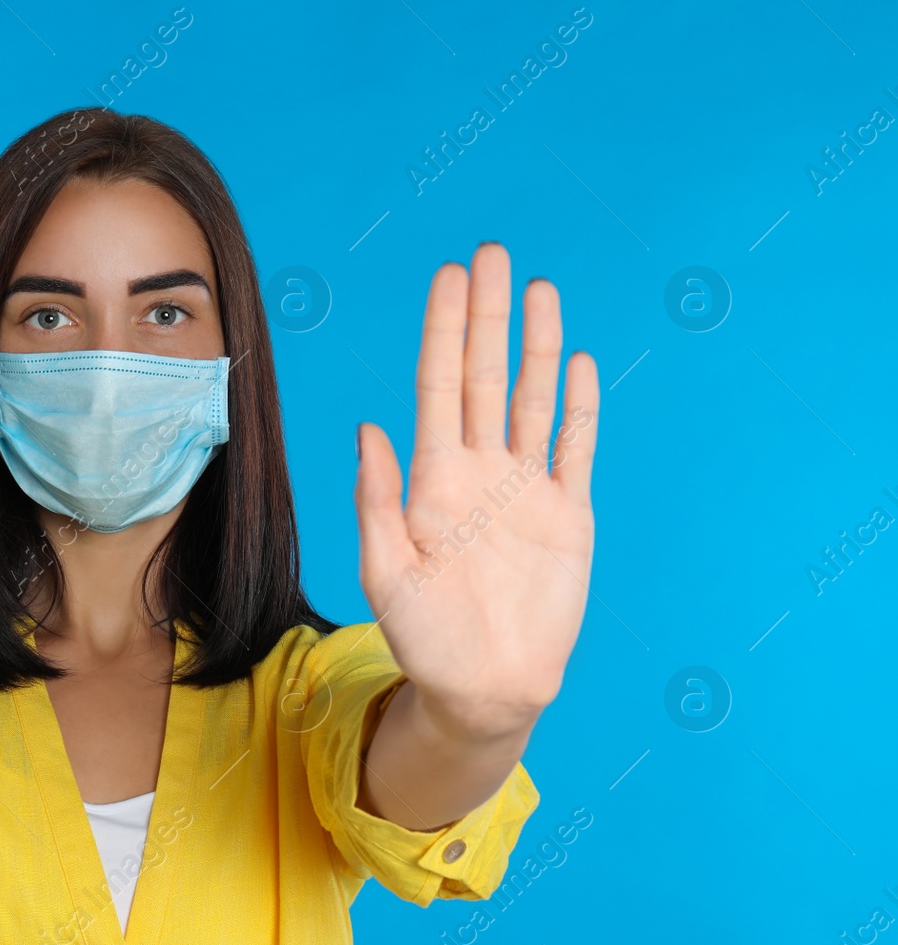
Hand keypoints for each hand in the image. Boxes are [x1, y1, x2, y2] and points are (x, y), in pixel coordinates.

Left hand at [354, 243, 598, 740]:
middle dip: (488, 316)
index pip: (438, 387)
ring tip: (539, 290)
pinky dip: (578, 407)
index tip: (448, 276)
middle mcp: (479, 472)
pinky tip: (577, 362)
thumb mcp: (384, 572)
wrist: (485, 689)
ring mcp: (526, 490)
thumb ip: (376, 500)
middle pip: (485, 377)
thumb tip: (367, 426)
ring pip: (533, 400)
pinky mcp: (567, 516)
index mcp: (432, 480)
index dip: (444, 331)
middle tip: (491, 254)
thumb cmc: (423, 639)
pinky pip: (574, 449)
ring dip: (537, 345)